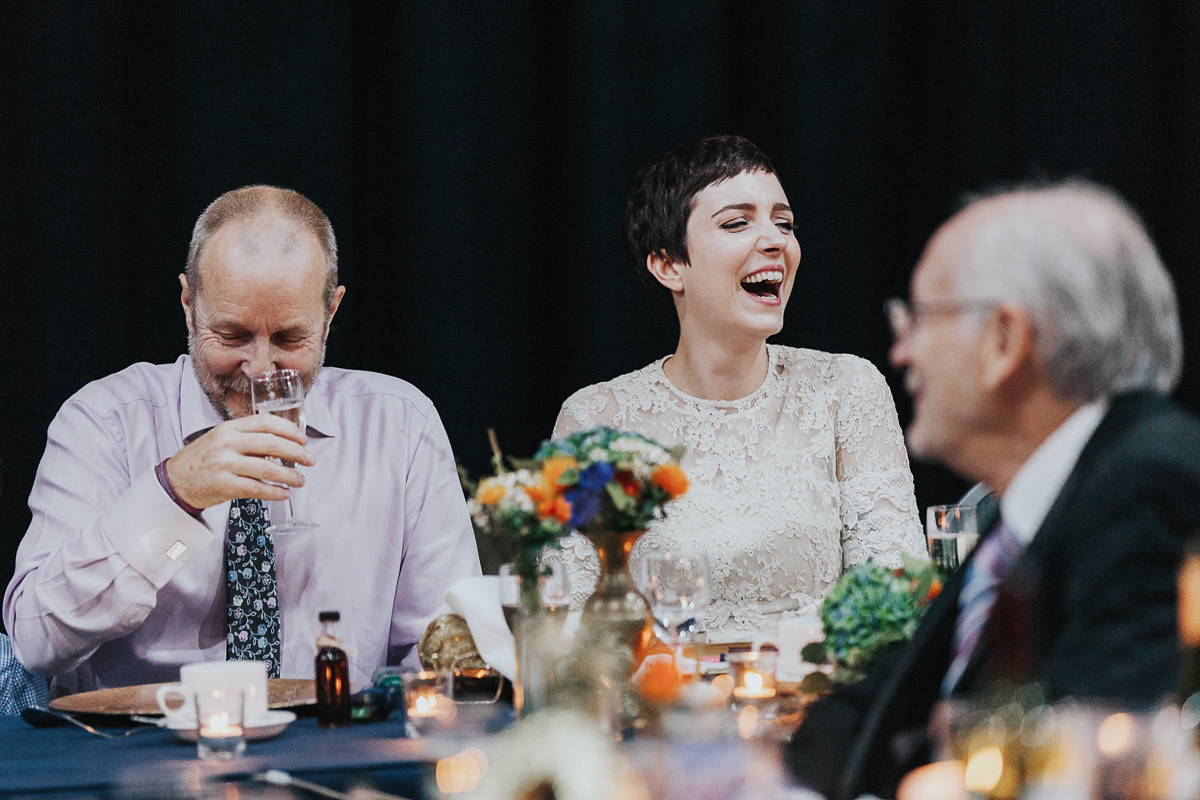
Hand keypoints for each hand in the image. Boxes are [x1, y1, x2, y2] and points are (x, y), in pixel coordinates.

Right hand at [164, 415, 314, 509]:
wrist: (175, 481)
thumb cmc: (203, 459)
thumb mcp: (221, 438)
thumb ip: (247, 437)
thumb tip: (282, 444)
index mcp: (229, 428)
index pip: (265, 422)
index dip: (288, 430)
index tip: (303, 439)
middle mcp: (227, 443)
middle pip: (271, 444)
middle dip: (296, 452)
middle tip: (310, 460)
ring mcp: (225, 464)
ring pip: (266, 468)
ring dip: (289, 475)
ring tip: (301, 480)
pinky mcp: (224, 485)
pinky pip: (256, 488)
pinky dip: (275, 492)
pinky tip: (285, 493)